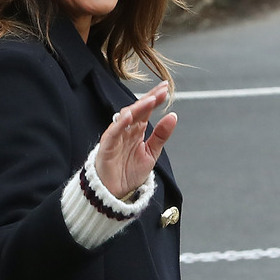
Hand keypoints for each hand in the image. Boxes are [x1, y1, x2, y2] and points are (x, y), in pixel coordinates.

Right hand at [95, 81, 177, 198]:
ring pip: (126, 117)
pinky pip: (113, 132)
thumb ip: (161, 135)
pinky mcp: (107, 146)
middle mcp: (125, 130)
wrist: (114, 192)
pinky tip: (130, 115)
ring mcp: (115, 136)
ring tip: (150, 100)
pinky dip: (120, 123)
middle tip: (161, 89)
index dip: (155, 99)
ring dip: (138, 108)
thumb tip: (173, 116)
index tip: (166, 88)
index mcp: (136, 130)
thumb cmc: (129, 172)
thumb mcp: (151, 153)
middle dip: (149, 99)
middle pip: (137, 110)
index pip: (146, 110)